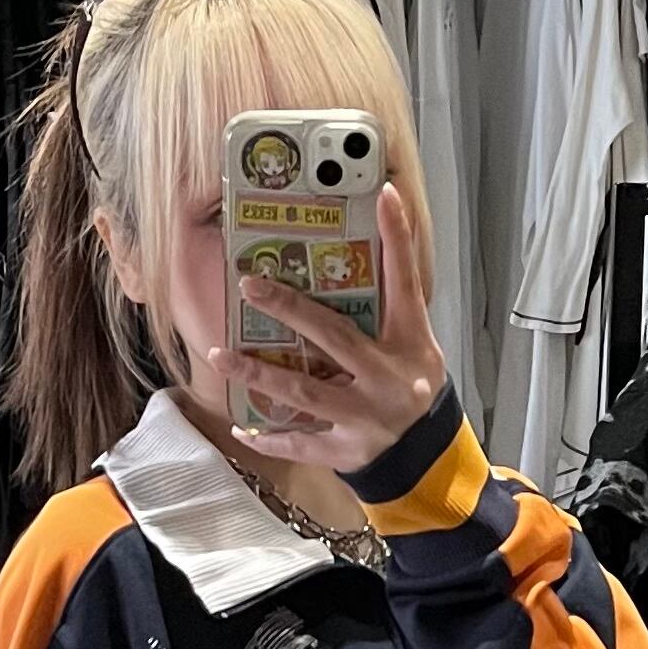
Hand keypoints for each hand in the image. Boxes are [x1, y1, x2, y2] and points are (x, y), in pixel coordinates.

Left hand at [207, 181, 448, 472]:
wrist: (427, 455)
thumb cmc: (412, 388)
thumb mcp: (415, 346)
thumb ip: (387, 311)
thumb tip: (354, 260)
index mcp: (409, 344)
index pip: (404, 283)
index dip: (396, 238)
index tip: (382, 193)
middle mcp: (388, 379)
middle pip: (333, 336)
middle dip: (288, 309)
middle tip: (249, 284)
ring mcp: (366, 418)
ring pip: (303, 393)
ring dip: (258, 374)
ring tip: (220, 356)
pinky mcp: (347, 451)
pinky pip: (300, 444)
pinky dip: (269, 438)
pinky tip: (242, 427)